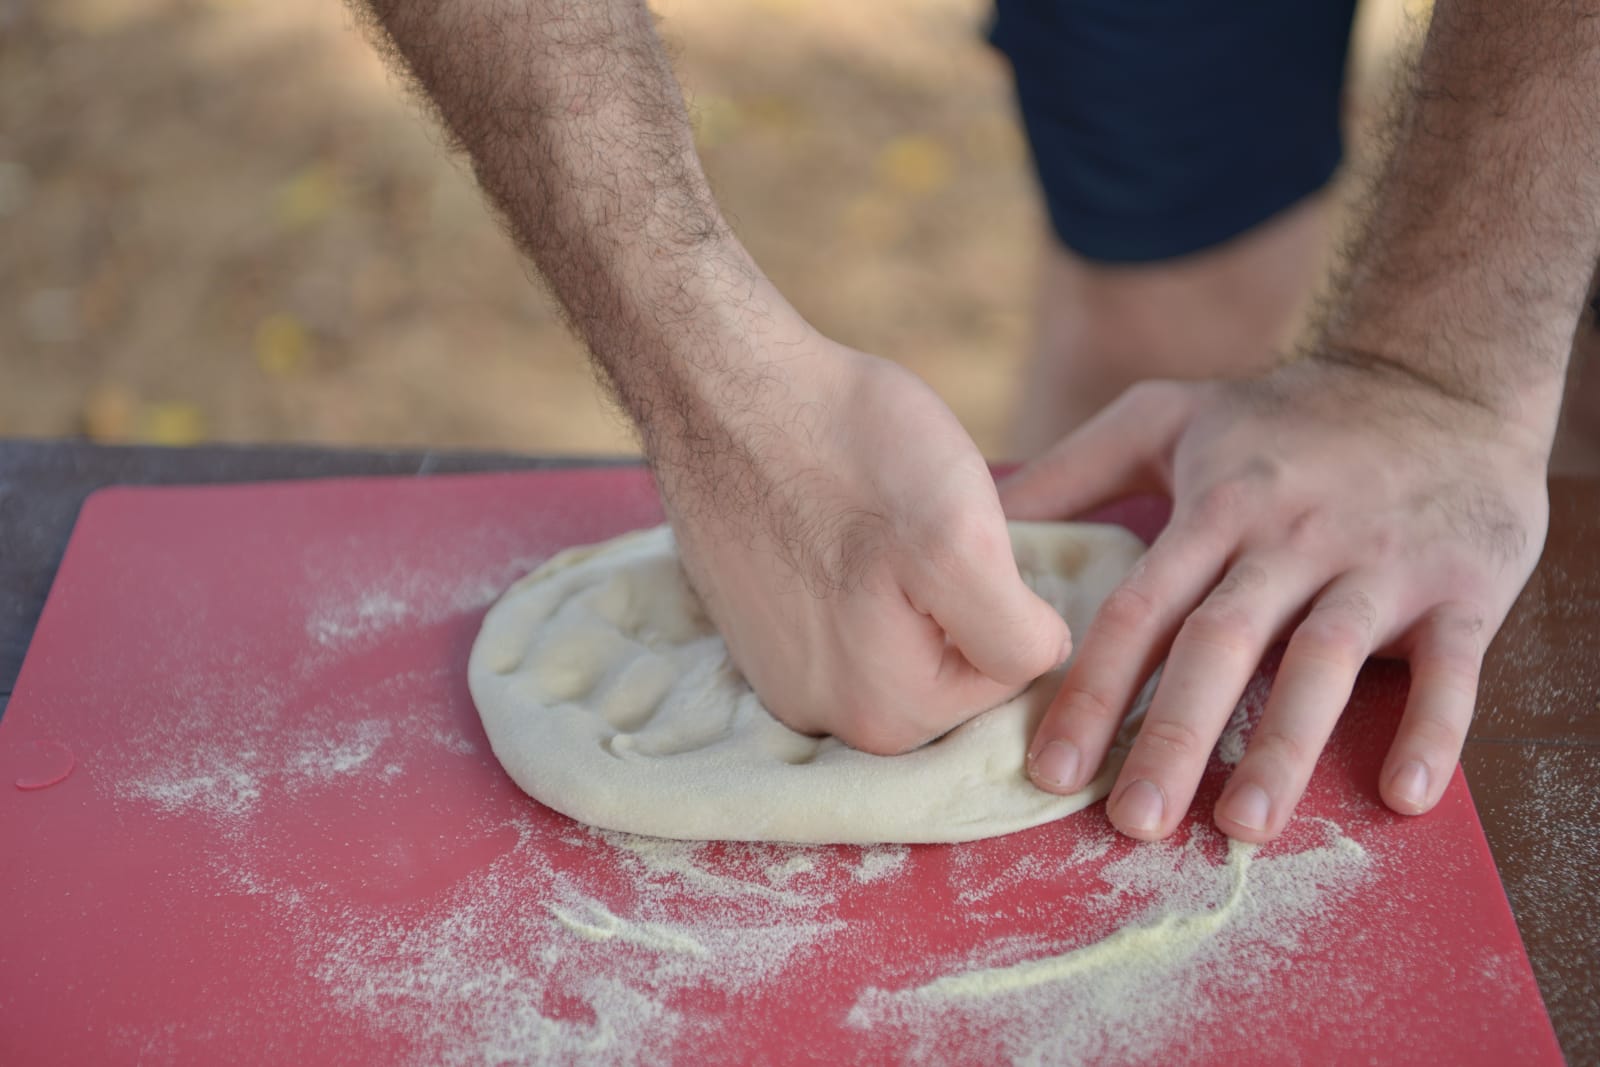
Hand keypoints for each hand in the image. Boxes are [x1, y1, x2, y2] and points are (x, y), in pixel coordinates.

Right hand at [658, 332, 1070, 753]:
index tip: (951, 534)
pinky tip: (827, 524)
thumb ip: (1015, 632)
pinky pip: (839, 624)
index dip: (1004, 593)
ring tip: (865, 520)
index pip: (1008, 672)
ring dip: (901, 588)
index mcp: (885, 716)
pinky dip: (849, 579)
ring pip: (897, 642)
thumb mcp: (964, 540)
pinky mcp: (754, 636)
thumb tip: (1036, 658)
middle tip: (909, 524)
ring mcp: (780, 679)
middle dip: (950, 599)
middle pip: (950, 668)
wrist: (723, 390)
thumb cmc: (845, 449)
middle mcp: (824, 720)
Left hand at [999, 359, 1550, 841]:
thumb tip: (982, 525)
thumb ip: (1075, 469)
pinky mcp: (1464, 583)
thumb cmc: (1285, 418)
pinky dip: (1433, 729)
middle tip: (1132, 823)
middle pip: (1222, 643)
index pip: (1140, 607)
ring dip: (1285, 746)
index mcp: (1217, 506)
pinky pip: (1451, 665)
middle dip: (1174, 736)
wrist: (1439, 377)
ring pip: (1325, 660)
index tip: (1052, 770)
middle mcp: (1292, 537)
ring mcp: (1380, 561)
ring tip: (1244, 827)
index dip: (1094, 690)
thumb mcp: (1169, 416)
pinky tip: (1401, 795)